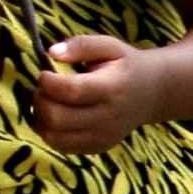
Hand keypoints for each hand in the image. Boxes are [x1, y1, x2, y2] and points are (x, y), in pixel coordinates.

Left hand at [34, 33, 160, 155]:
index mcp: (111, 88)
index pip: (70, 91)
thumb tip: (52, 52)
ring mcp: (102, 136)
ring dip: (40, 118)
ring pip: (54, 137)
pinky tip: (55, 116)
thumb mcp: (110, 46)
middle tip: (43, 88)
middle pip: (56, 118)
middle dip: (40, 101)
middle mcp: (107, 117)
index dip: (48, 82)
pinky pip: (61, 146)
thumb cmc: (125, 65)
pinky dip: (49, 132)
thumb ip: (82, 45)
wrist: (152, 93)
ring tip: (48, 102)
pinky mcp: (97, 148)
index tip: (45, 73)